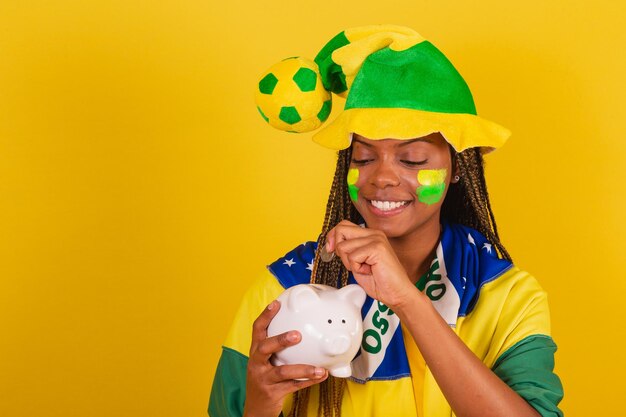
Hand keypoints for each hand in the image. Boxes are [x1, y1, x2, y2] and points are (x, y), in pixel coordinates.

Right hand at [243, 300, 328, 416]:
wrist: (257, 407)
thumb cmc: (267, 378)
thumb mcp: (268, 360)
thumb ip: (280, 346)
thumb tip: (304, 327)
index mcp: (256, 352)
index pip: (257, 330)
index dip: (265, 316)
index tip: (276, 303)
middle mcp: (256, 364)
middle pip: (264, 348)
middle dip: (280, 340)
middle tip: (298, 335)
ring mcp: (263, 379)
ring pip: (282, 372)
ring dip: (303, 369)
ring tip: (319, 368)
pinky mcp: (272, 393)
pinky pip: (293, 386)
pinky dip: (308, 381)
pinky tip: (322, 375)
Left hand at [325, 220, 416, 308]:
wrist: (396, 293)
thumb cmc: (379, 281)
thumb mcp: (357, 262)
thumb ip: (347, 249)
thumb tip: (330, 243)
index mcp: (370, 234)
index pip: (343, 225)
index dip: (332, 237)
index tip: (330, 250)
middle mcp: (374, 233)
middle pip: (341, 230)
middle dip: (339, 249)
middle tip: (352, 263)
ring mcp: (376, 239)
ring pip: (343, 246)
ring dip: (350, 263)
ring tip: (365, 268)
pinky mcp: (377, 247)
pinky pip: (352, 256)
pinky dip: (357, 268)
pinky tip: (369, 270)